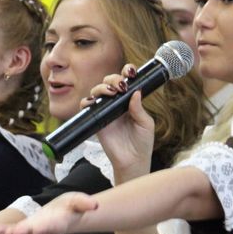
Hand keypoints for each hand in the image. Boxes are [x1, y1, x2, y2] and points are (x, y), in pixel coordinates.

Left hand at [0, 192, 97, 233]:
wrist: (64, 215)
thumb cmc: (71, 207)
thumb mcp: (79, 201)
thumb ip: (85, 203)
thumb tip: (95, 205)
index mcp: (60, 222)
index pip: (55, 226)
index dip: (48, 228)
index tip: (40, 229)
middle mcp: (47, 230)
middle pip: (37, 233)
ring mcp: (36, 231)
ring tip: (3, 233)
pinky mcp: (27, 228)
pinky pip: (17, 231)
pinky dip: (8, 231)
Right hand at [85, 64, 154, 178]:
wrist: (132, 161)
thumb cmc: (142, 143)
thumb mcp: (146, 124)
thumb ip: (139, 109)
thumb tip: (135, 92)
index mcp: (130, 101)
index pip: (125, 81)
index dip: (126, 72)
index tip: (131, 73)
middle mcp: (116, 103)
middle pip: (109, 82)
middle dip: (113, 78)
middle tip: (121, 87)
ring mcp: (105, 111)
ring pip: (97, 91)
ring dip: (102, 87)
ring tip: (111, 93)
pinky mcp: (96, 120)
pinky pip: (86, 107)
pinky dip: (87, 101)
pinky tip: (94, 102)